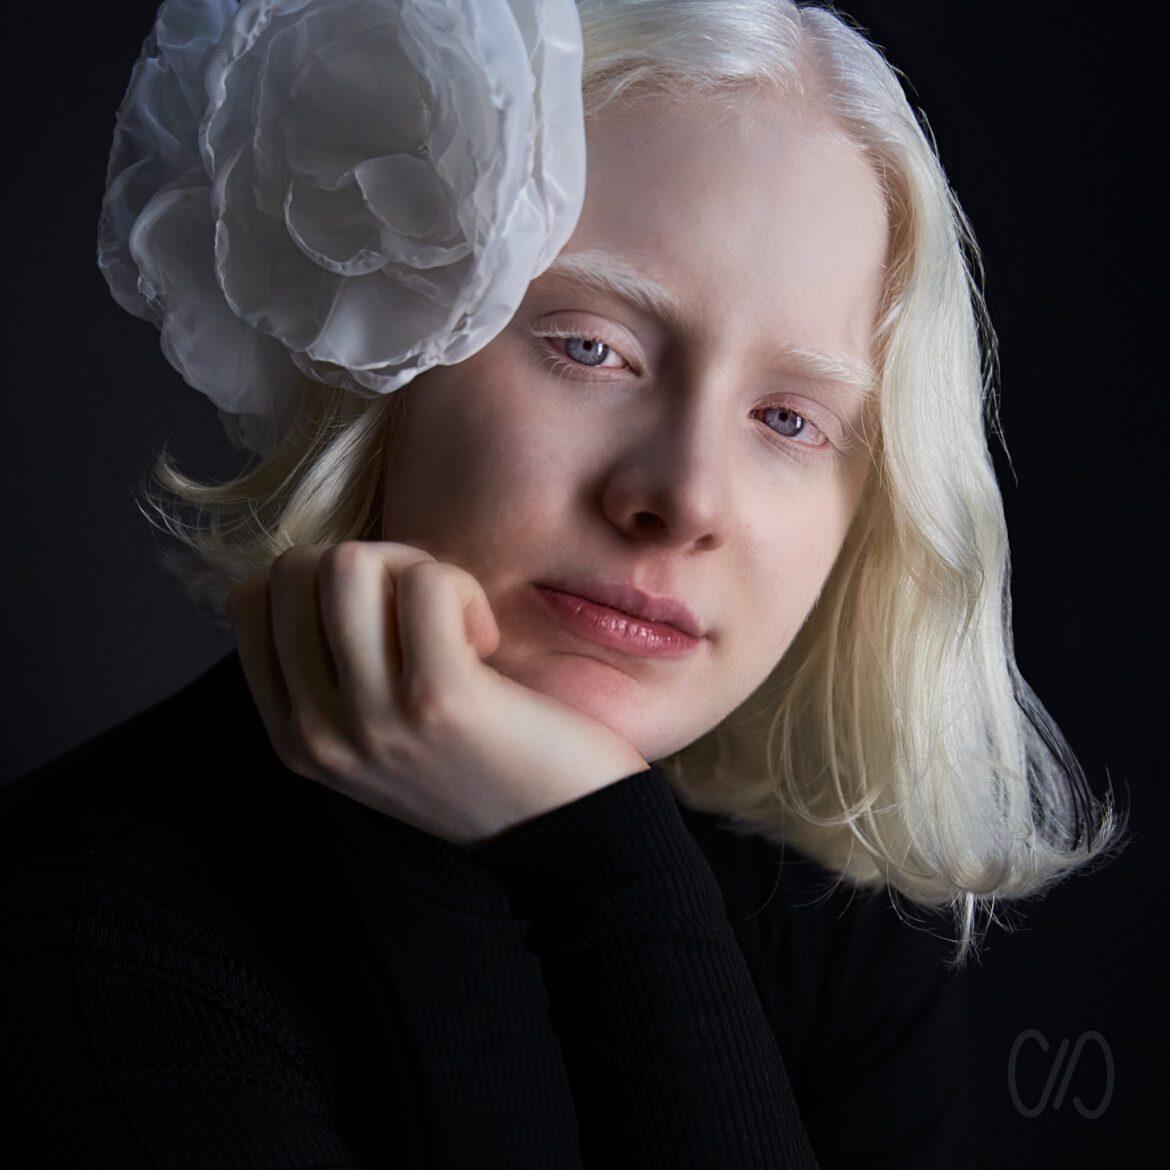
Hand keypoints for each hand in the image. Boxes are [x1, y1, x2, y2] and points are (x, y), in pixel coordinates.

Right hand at [226, 542, 650, 848]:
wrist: (564, 833)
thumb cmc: (482, 759)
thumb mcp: (378, 730)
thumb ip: (336, 664)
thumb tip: (327, 561)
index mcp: (292, 735)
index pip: (251, 599)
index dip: (320, 577)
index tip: (381, 617)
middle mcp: (317, 732)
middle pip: (296, 568)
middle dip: (370, 563)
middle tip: (427, 613)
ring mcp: (372, 719)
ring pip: (350, 563)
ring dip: (417, 572)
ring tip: (456, 625)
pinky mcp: (439, 699)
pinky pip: (427, 583)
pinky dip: (463, 590)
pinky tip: (485, 641)